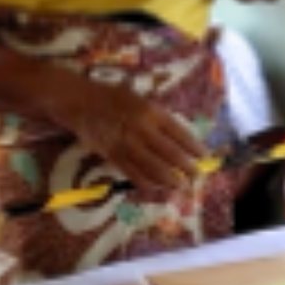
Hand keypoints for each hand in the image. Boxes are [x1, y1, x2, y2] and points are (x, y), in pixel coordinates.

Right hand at [55, 77, 206, 196]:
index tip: (204, 155)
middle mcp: (142, 129)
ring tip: (181, 186)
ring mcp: (127, 144)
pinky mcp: (113, 155)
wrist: (80, 102)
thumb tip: (177, 135)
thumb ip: (156, 115)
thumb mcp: (138, 98)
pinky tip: (156, 187)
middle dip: (187, 167)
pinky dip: (146, 182)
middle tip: (196, 176)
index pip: (179, 132)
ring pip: (154, 167)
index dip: (193, 146)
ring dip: (170, 179)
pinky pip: (133, 173)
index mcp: (151, 112)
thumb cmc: (112, 97)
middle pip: (170, 153)